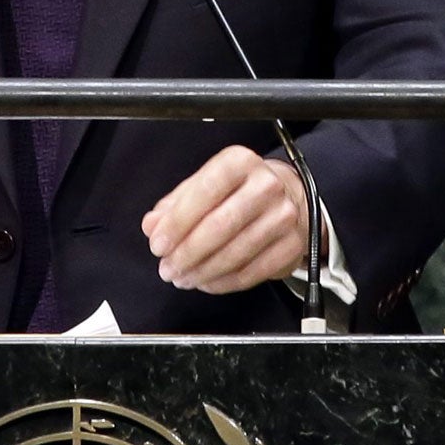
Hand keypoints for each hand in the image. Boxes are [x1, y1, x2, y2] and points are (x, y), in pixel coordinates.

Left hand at [141, 146, 314, 294]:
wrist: (289, 196)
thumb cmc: (238, 190)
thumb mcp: (204, 185)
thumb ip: (175, 204)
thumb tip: (151, 226)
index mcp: (240, 162)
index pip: (205, 190)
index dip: (178, 222)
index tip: (158, 245)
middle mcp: (267, 185)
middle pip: (221, 225)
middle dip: (188, 252)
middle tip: (167, 269)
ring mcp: (284, 216)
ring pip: (237, 252)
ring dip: (203, 271)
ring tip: (182, 278)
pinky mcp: (292, 245)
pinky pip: (253, 272)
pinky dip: (224, 282)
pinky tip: (207, 282)